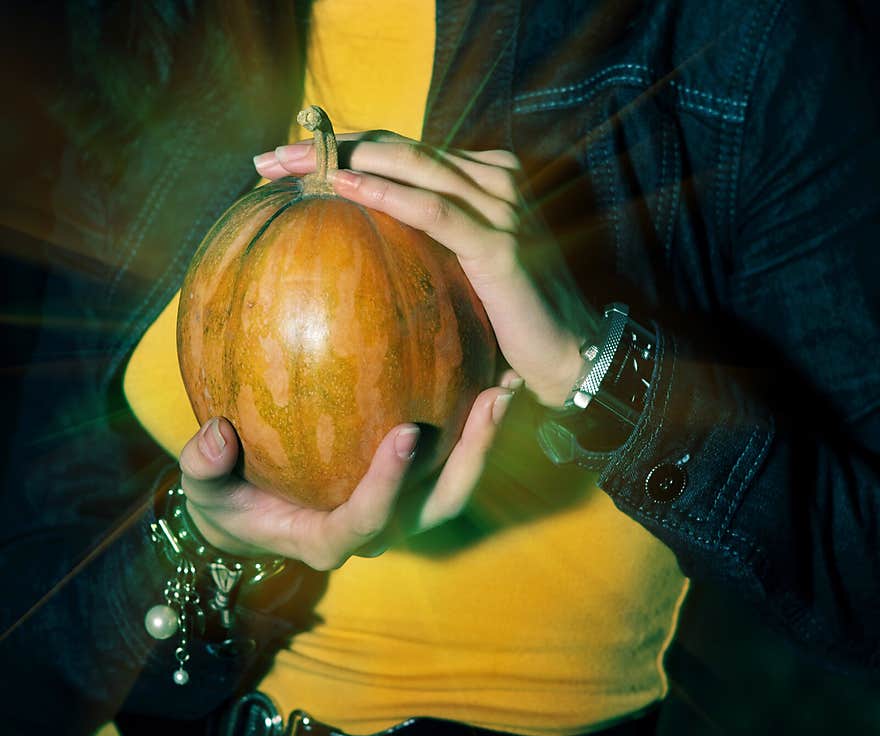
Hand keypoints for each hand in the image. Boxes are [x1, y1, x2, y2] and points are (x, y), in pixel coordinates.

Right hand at [178, 378, 513, 568]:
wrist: (253, 511)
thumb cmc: (230, 500)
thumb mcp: (206, 489)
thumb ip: (205, 468)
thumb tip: (216, 436)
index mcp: (328, 538)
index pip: (367, 522)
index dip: (388, 486)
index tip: (405, 434)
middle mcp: (375, 527)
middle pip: (436, 507)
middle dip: (468, 461)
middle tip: (490, 400)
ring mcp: (397, 505)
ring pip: (454, 484)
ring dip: (483, 438)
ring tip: (504, 382)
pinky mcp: (407, 483)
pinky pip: (447, 458)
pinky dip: (469, 422)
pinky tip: (484, 368)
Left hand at [254, 132, 595, 406]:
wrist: (563, 351)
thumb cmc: (505, 315)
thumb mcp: (458, 265)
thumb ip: (425, 238)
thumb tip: (360, 238)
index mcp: (481, 177)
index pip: (400, 149)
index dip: (341, 146)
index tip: (282, 159)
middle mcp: (493, 179)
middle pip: (398, 147)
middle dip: (327, 147)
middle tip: (268, 159)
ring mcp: (500, 206)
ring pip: (413, 166)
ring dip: (345, 161)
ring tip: (289, 166)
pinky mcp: (499, 243)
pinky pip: (435, 211)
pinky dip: (388, 195)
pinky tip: (344, 187)